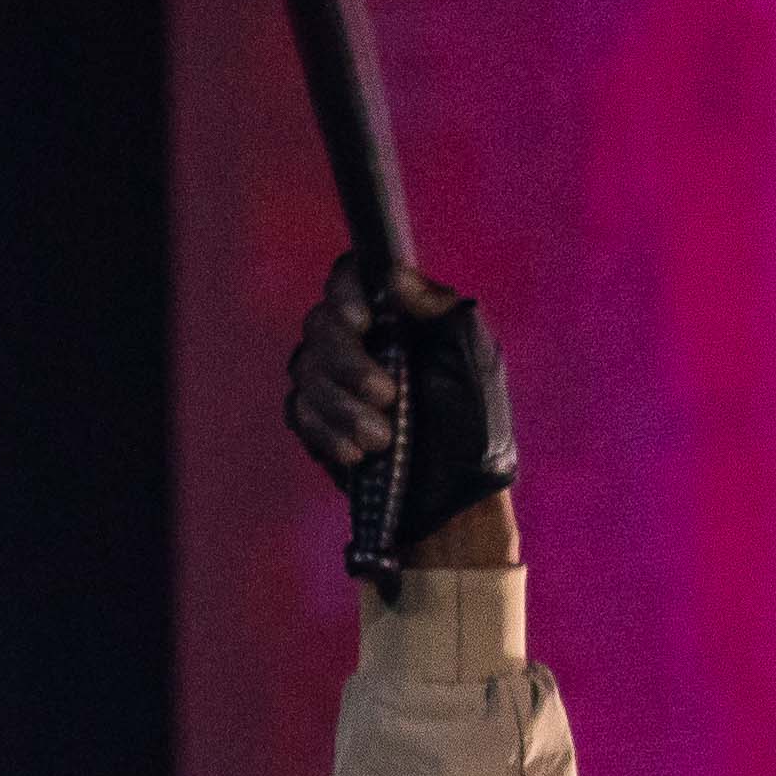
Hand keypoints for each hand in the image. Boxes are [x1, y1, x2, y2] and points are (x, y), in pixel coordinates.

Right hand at [284, 255, 518, 568]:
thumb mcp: (475, 358)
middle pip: (319, 324)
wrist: (454, 500)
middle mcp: (360, 340)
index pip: (350, 276)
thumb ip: (439, 310)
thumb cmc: (476, 426)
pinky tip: (358, 454)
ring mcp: (334, 381)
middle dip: (348, 363)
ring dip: (343, 408)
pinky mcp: (318, 422)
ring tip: (384, 439)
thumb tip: (394, 275)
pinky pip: (299, 411)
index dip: (344, 291)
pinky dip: (326, 432)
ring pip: (305, 371)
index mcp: (398, 315)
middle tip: (388, 397)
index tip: (363, 321)